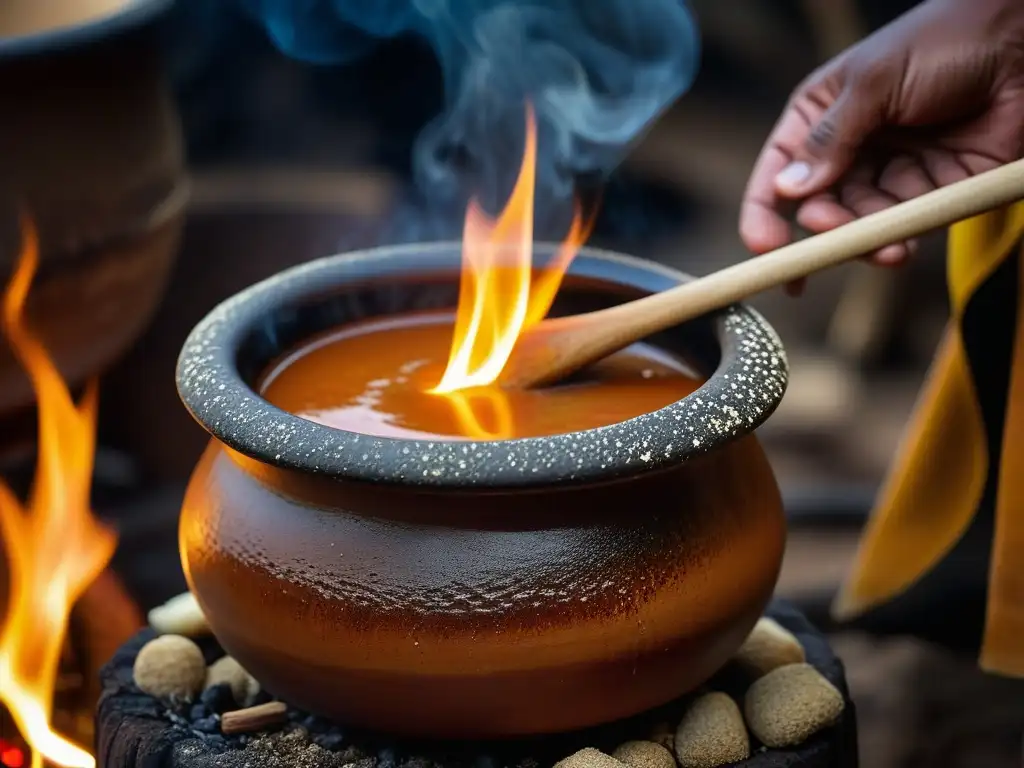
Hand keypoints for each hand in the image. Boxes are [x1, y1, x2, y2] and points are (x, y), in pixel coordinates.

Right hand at [739, 0, 1023, 283]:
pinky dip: (900, 239)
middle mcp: (852, 147)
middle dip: (824, 226)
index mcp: (824, 115)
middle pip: (819, 204)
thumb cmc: (946, 40)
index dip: (764, 210)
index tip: (762, 245)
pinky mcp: (933, 191)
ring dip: (866, 240)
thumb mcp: (874, 81)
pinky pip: (906, 224)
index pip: (779, 168)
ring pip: (862, 222)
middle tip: (831, 233)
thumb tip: (788, 189)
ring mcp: (893, 170)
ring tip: (883, 249)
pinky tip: (900, 248)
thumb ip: (830, 138)